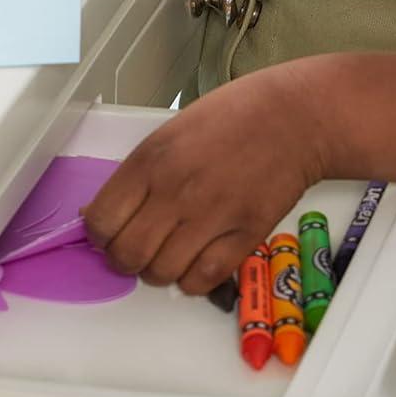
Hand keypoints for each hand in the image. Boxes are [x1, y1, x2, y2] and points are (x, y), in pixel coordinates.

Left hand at [82, 64, 327, 294]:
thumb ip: (139, 173)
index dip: (101, 236)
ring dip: (161, 270)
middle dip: (126, 259)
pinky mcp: (245, 235)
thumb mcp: (172, 132)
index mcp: (152, 159)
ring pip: (161, 274)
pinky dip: (194, 279)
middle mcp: (176, 190)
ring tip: (174, 251)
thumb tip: (104, 213)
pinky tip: (200, 259)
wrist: (295, 116)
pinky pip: (202, 280)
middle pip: (127, 256)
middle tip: (140, 248)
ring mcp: (211, 215)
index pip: (101, 221)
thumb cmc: (234, 116)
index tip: (111, 234)